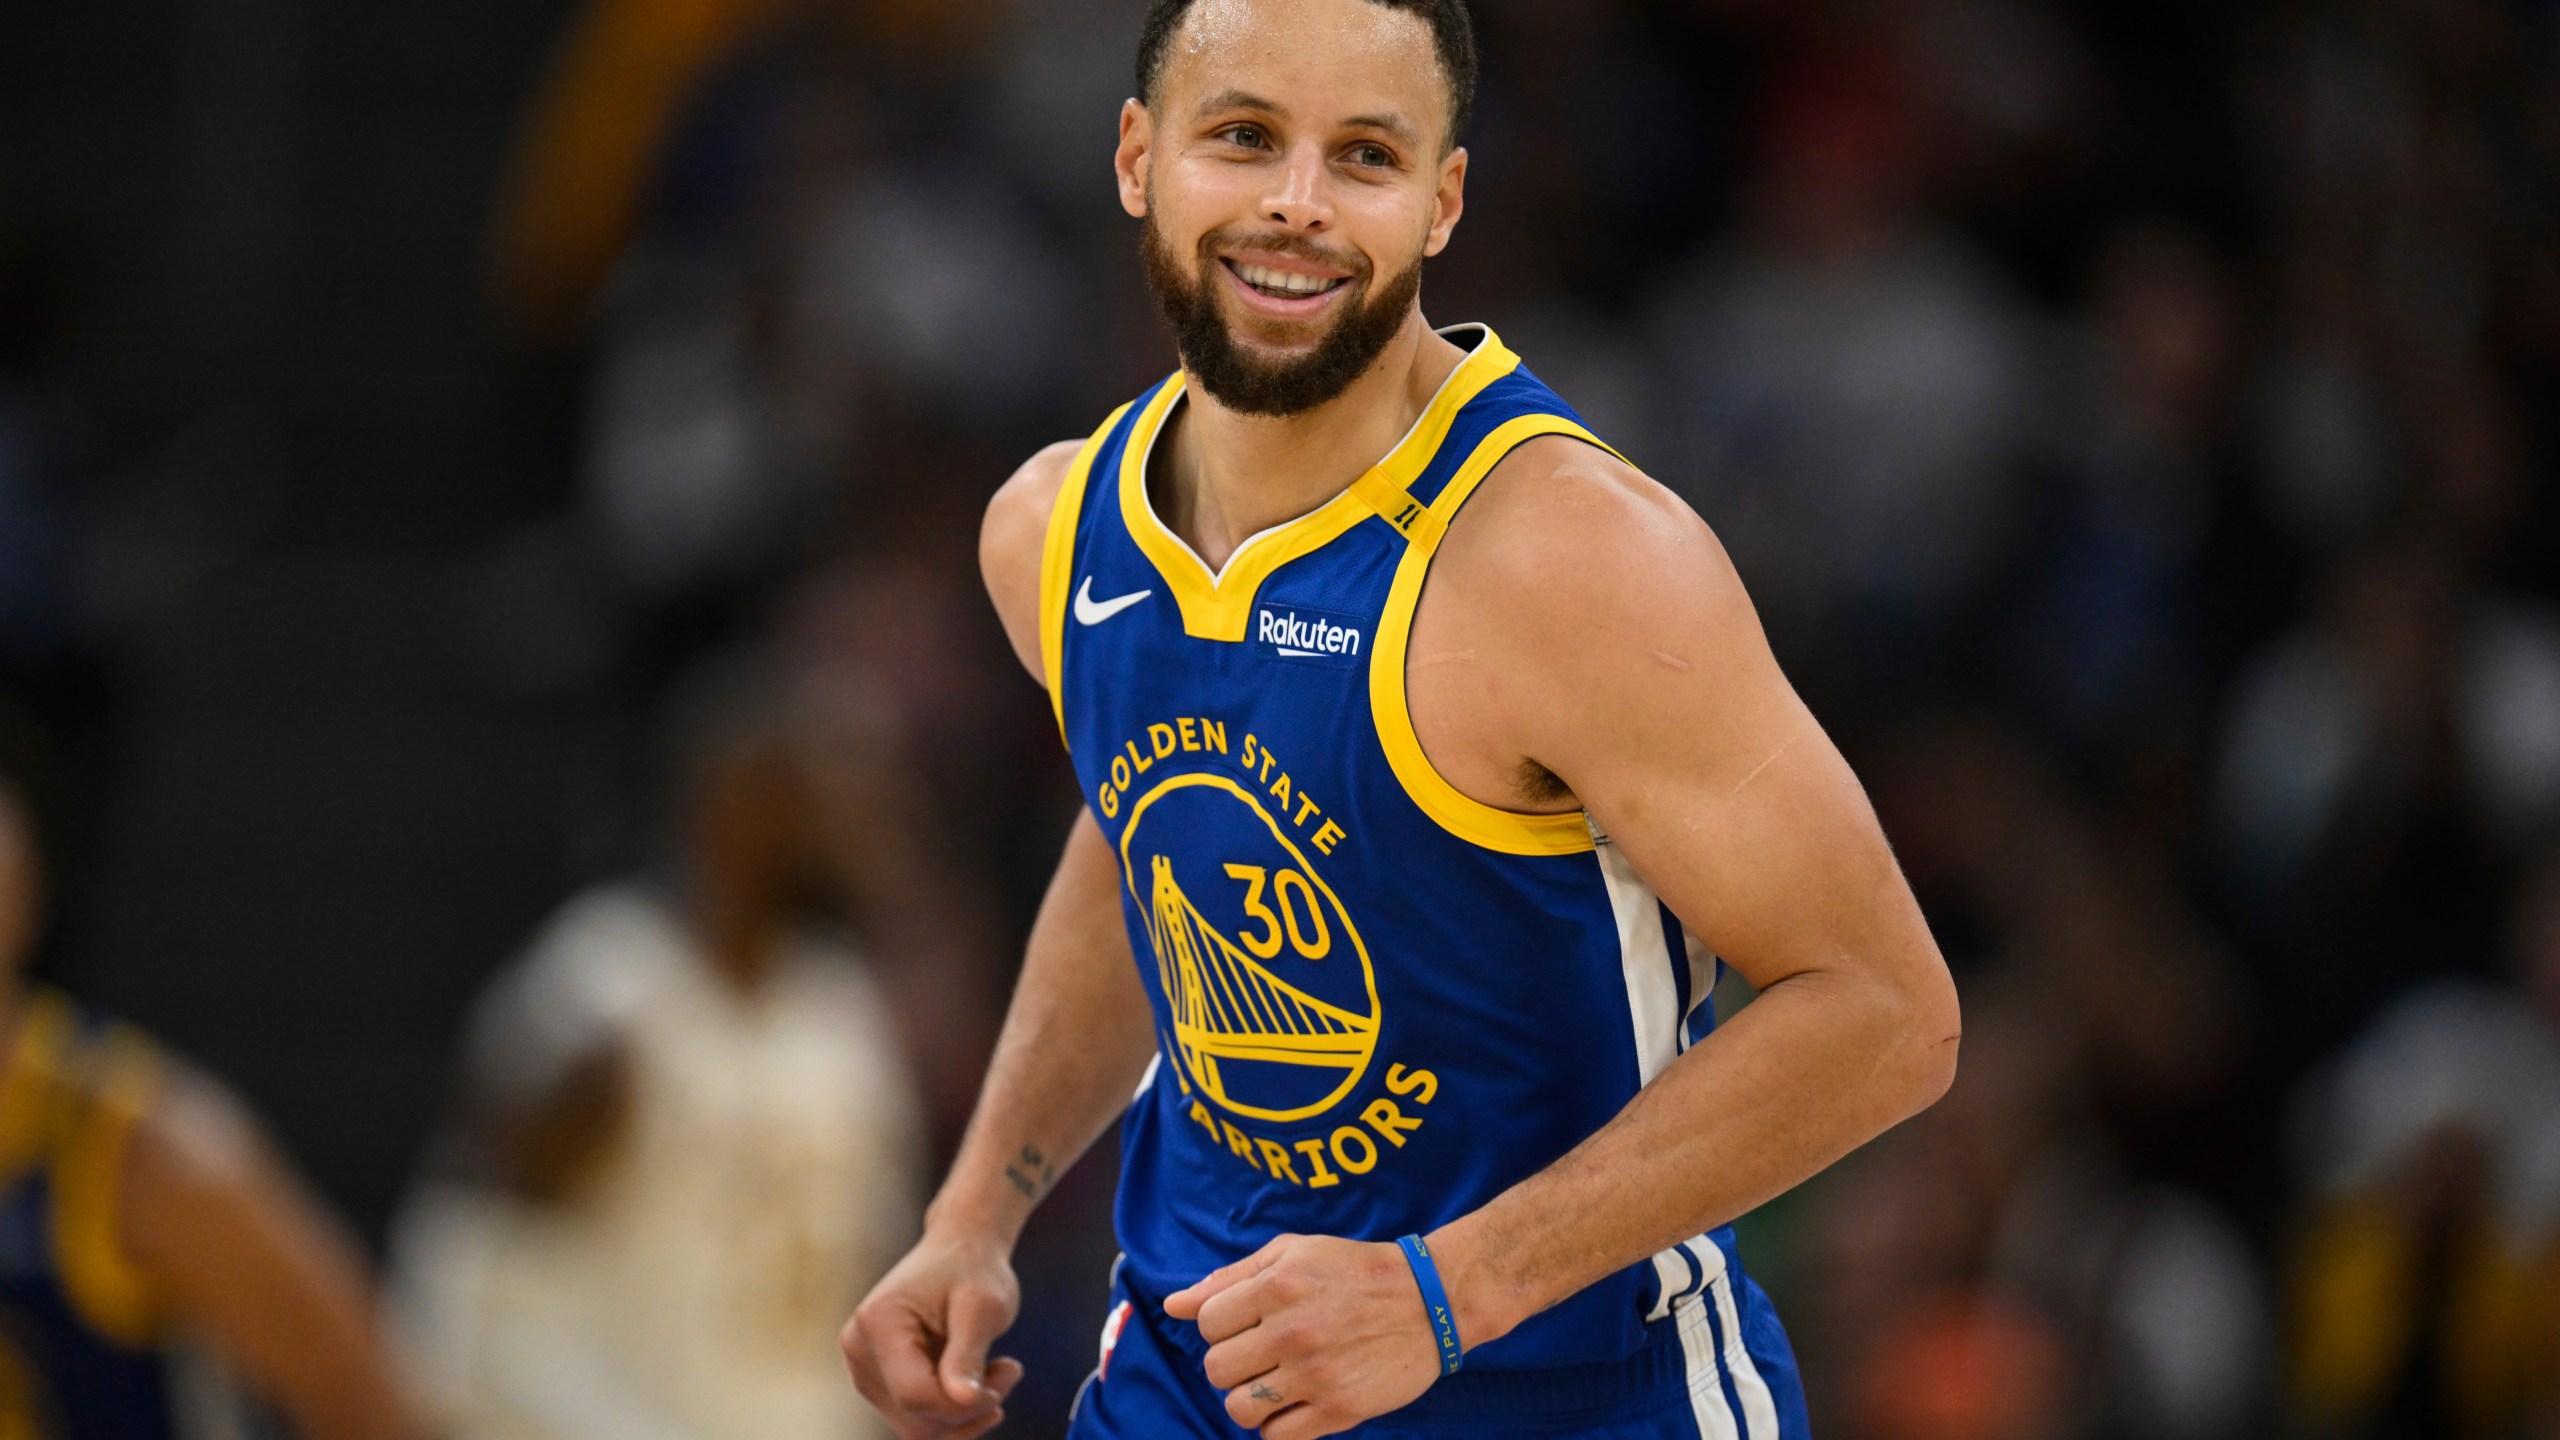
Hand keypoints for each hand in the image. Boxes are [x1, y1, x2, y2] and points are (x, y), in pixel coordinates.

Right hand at [842, 1230, 1025, 1439]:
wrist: (959, 1250)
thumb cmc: (973, 1270)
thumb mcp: (982, 1306)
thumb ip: (968, 1355)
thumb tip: (965, 1401)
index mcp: (877, 1323)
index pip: (915, 1395)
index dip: (965, 1403)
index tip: (1010, 1372)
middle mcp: (859, 1350)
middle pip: (916, 1417)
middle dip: (969, 1407)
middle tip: (1010, 1371)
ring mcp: (864, 1369)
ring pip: (917, 1427)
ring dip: (964, 1412)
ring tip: (998, 1371)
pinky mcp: (879, 1382)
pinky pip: (916, 1420)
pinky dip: (953, 1412)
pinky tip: (979, 1384)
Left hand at [1165, 1234, 1444, 1438]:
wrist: (1429, 1299)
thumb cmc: (1353, 1271)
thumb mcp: (1291, 1255)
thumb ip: (1230, 1278)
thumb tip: (1173, 1305)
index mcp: (1277, 1286)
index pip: (1207, 1323)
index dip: (1223, 1325)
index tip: (1250, 1323)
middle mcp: (1291, 1331)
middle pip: (1216, 1369)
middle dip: (1233, 1364)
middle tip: (1262, 1354)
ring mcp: (1315, 1374)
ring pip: (1239, 1408)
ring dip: (1250, 1399)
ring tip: (1275, 1383)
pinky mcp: (1339, 1410)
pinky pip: (1276, 1438)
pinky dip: (1276, 1427)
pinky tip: (1294, 1405)